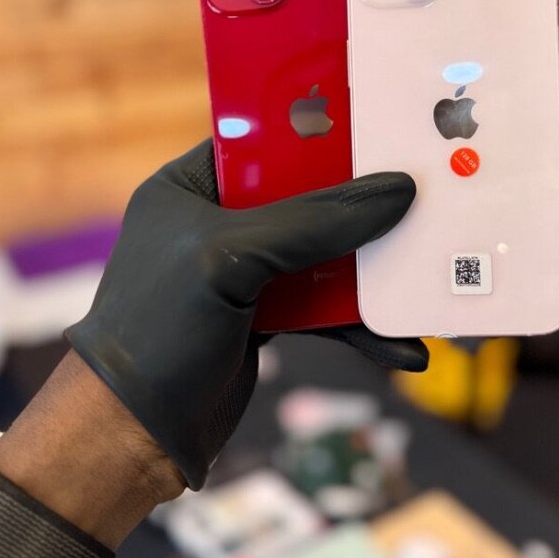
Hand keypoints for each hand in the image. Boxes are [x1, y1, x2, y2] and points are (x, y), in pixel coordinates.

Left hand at [67, 140, 424, 490]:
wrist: (130, 436)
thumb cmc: (158, 328)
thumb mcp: (232, 259)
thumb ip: (314, 222)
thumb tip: (396, 191)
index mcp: (191, 185)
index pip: (264, 137)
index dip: (322, 127)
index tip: (383, 121)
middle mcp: (218, 221)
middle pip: (309, 197)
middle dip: (365, 208)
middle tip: (425, 199)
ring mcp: (244, 272)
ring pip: (326, 256)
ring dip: (374, 276)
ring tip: (428, 286)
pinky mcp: (265, 317)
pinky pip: (325, 309)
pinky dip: (361, 326)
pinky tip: (401, 348)